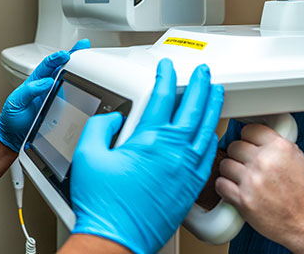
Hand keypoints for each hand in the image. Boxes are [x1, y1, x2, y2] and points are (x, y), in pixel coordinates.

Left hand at [0, 39, 89, 151]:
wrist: (16, 135)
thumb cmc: (13, 117)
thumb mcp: (15, 102)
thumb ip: (29, 91)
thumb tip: (46, 82)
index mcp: (35, 81)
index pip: (47, 65)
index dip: (56, 58)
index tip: (65, 54)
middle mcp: (47, 85)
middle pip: (62, 67)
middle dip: (73, 55)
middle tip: (83, 46)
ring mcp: (55, 95)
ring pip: (69, 78)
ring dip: (79, 69)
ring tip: (90, 59)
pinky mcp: (62, 106)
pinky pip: (72, 95)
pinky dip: (81, 88)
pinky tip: (88, 83)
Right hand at [70, 59, 223, 253]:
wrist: (116, 238)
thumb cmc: (103, 205)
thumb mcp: (87, 155)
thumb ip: (100, 127)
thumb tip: (114, 116)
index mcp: (148, 140)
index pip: (162, 97)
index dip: (165, 77)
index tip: (166, 68)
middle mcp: (172, 152)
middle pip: (193, 108)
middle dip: (200, 85)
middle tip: (203, 72)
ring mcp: (185, 170)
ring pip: (207, 129)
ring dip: (212, 107)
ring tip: (216, 92)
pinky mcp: (191, 188)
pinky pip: (209, 156)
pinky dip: (212, 138)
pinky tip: (212, 132)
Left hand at [214, 123, 303, 247]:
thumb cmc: (303, 193)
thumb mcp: (296, 158)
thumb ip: (274, 144)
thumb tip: (254, 137)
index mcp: (279, 147)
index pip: (249, 130)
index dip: (248, 139)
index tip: (248, 145)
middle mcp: (265, 161)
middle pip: (234, 146)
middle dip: (238, 156)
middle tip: (245, 165)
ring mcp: (252, 180)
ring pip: (225, 164)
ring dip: (230, 172)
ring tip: (241, 178)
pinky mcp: (243, 199)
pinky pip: (220, 184)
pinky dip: (225, 187)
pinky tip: (234, 189)